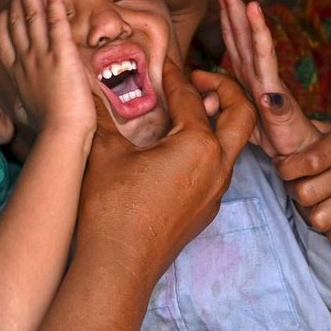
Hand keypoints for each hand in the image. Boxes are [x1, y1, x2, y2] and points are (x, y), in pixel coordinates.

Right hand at [0, 0, 95, 136]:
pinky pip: (56, 22)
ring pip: (32, 16)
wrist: (61, 132)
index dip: (4, 20)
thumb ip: (15, 106)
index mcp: (18, 74)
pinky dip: (54, 3)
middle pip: (16, 21)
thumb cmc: (48, 128)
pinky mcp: (62, 54)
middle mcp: (26, 60)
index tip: (4, 7)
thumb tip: (5, 110)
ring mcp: (42, 55)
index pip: (4, 41)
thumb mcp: (24, 114)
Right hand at [38, 61, 254, 330]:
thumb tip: (87, 89)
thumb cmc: (112, 209)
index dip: (175, 74)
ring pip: (232, 145)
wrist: (118, 268)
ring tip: (186, 112)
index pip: (192, 96)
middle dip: (226, 89)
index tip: (164, 62)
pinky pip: (218, 169)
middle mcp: (218, 167)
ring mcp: (215, 192)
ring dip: (218, 122)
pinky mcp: (205, 211)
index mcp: (199, 145)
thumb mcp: (104, 153)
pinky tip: (175, 150)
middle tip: (198, 81)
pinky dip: (207, 149)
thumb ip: (101, 116)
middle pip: (242, 114)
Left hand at [215, 0, 318, 155]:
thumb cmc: (273, 134)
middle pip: (242, 33)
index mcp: (247, 74)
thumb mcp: (237, 113)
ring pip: (253, 40)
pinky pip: (265, 60)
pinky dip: (260, 36)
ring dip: (246, 13)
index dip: (224, 14)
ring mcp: (266, 80)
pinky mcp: (274, 92)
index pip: (233, 39)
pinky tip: (257, 14)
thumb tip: (196, 77)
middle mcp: (257, 72)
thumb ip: (218, 93)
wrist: (301, 154)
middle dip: (232, 5)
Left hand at [276, 126, 330, 247]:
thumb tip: (266, 103)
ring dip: (313, 214)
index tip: (283, 168)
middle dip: (296, 192)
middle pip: (305, 194)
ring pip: (318, 219)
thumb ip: (301, 129)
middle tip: (303, 186)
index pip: (307, 162)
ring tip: (321, 201)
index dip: (285, 169)